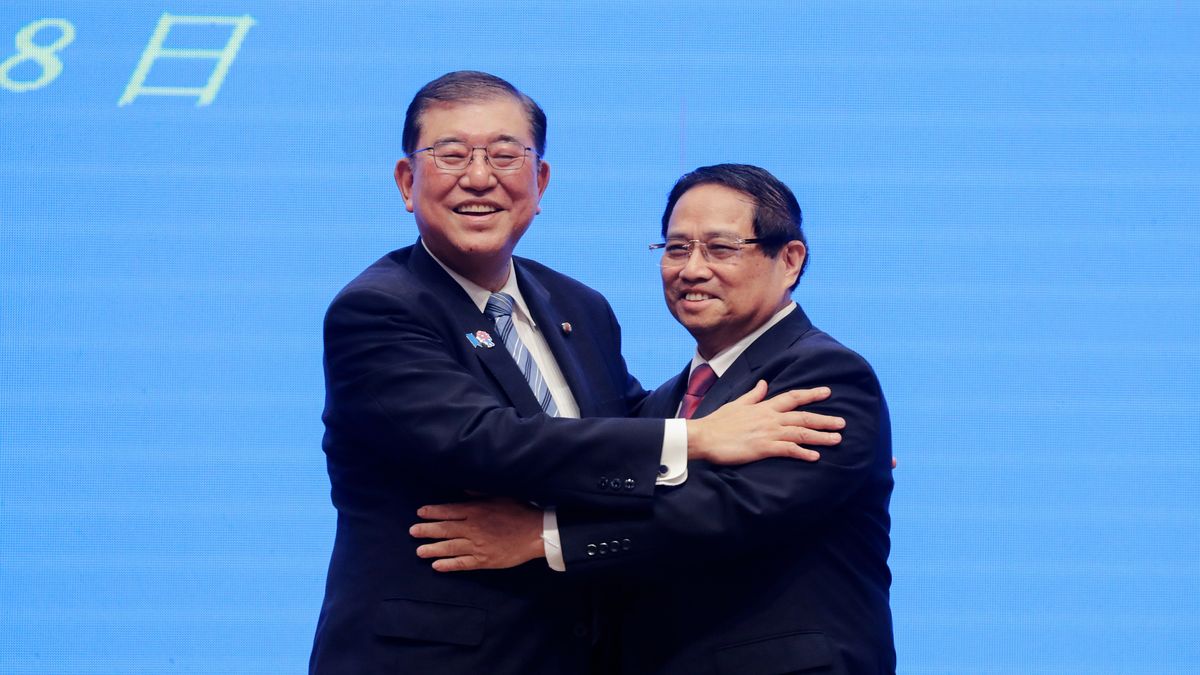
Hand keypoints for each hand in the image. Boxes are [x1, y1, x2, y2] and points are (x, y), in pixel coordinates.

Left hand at [409, 497, 544, 571]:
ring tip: (419, 551)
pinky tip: (437, 566)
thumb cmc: (519, 511)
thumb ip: (480, 493)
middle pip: (445, 529)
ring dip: (432, 549)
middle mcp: (472, 528)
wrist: (535, 533)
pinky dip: (448, 565)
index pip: (449, 511)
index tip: (420, 513)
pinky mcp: (484, 560)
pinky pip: (462, 563)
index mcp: (476, 510)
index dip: (433, 512)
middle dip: (427, 530)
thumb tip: (464, 490)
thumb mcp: (500, 496)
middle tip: (412, 532)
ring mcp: (477, 546)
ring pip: (449, 548)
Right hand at [687, 381, 843, 464]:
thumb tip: (765, 383)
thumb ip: (754, 395)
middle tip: (842, 423)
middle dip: (824, 419)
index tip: (827, 392)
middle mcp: (769, 417)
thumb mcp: (737, 403)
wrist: (704, 436)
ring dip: (820, 436)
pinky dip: (803, 453)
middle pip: (803, 416)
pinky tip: (815, 457)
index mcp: (764, 406)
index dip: (811, 394)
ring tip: (837, 439)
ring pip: (800, 433)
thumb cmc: (718, 422)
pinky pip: (788, 450)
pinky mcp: (763, 448)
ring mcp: (768, 433)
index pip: (792, 397)